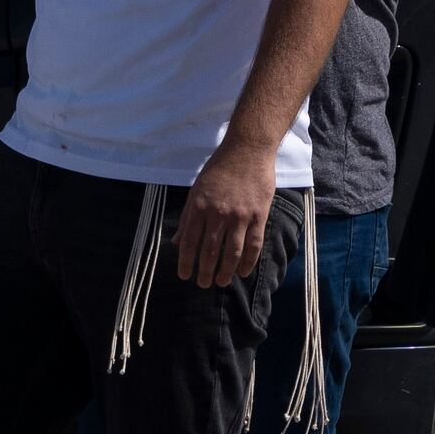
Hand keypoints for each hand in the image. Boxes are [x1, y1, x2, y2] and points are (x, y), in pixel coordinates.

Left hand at [172, 133, 278, 288]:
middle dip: (205, 271)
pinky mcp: (258, 215)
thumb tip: (176, 241)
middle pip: (210, 251)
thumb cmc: (219, 168)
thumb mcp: (196, 189)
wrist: (247, 150)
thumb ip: (188, 217)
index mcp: (199, 206)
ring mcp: (240, 215)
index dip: (186, 262)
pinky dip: (248, 261)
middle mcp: (218, 213)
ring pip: (232, 252)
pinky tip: (243, 271)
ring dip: (226, 271)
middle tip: (203, 284)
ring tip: (221, 282)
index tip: (184, 275)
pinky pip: (254, 244)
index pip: (189, 241)